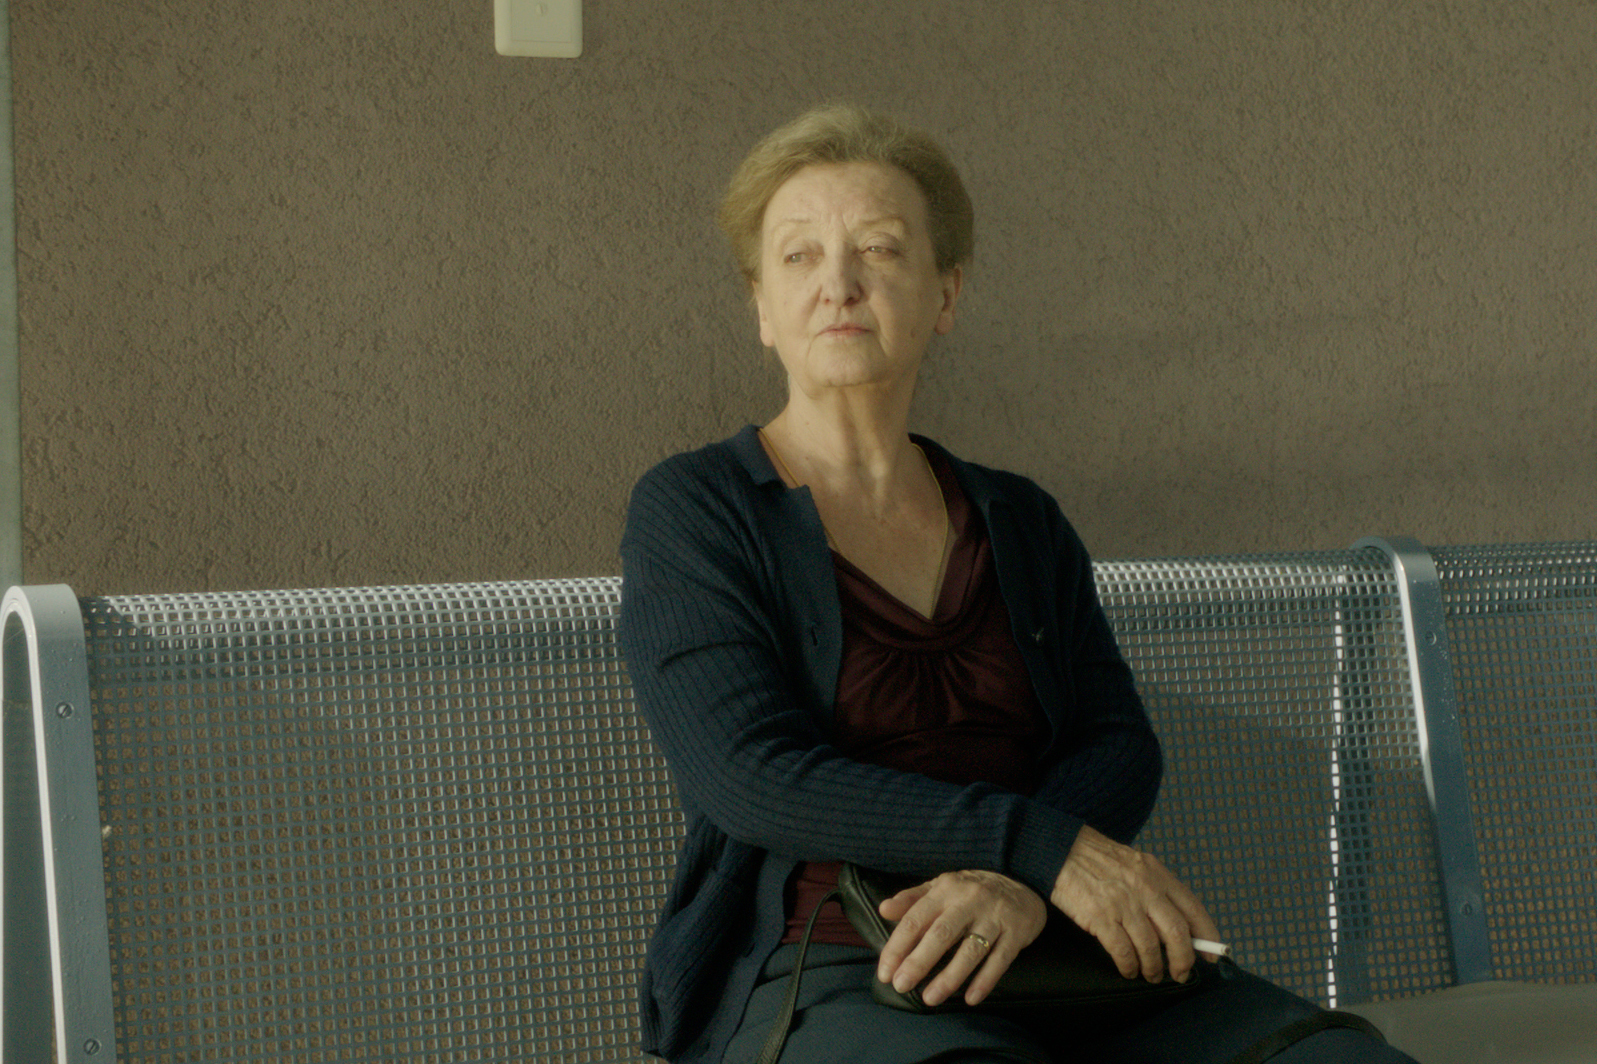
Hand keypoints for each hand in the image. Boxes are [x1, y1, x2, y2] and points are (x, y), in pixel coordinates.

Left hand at [874, 870, 1046, 1007]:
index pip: (915, 919)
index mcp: (945, 890)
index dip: (897, 947)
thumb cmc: (972, 890)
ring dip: (949, 977)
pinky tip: (970, 999)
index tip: (885, 972)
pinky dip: (985, 981)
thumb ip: (911, 899)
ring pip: (970, 950)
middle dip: (918, 962)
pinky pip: (1000, 960)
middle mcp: (969, 901)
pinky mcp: (1016, 932)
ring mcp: (994, 916)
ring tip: (930, 998)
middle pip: (941, 934)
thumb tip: (883, 910)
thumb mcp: (940, 887)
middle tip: (901, 985)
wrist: (1022, 883)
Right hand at [1050, 825, 1220, 984]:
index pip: (1194, 910)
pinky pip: (1123, 952)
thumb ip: (1156, 889)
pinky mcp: (1101, 918)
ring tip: (1150, 974)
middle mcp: (1145, 889)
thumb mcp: (1136, 864)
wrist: (1061, 849)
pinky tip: (1128, 969)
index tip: (1211, 956)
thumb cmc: (1098, 859)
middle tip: (1180, 974)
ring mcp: (1123, 904)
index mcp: (1158, 875)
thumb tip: (1175, 925)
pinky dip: (1129, 966)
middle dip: (1183, 961)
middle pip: (1177, 934)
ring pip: (1150, 947)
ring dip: (1153, 968)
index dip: (1208, 937)